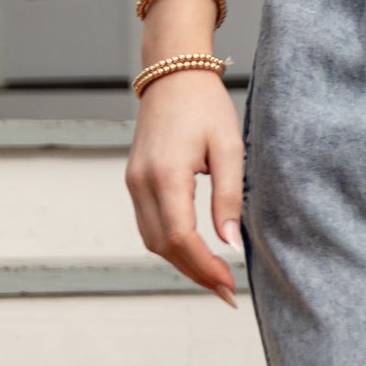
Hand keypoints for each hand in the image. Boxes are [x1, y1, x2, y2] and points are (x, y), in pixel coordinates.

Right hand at [125, 72, 243, 306]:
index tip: (230, 284)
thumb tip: (232, 244)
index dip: (205, 267)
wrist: (173, 74)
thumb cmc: (206, 105)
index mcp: (166, 174)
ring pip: (153, 241)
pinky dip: (171, 245)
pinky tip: (195, 253)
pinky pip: (149, 225)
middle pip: (164, 247)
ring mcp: (133, 182)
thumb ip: (229, 198)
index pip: (181, 237)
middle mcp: (142, 182)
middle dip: (195, 273)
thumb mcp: (230, 149)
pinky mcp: (134, 181)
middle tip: (227, 291)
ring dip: (182, 263)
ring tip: (214, 277)